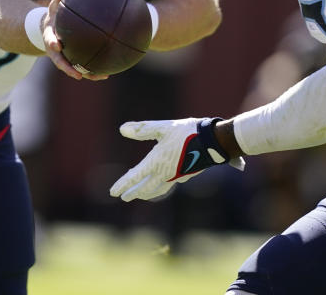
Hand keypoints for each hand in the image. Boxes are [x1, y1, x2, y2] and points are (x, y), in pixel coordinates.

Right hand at [40, 0, 107, 80]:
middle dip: (68, 68)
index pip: (49, 41)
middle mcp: (55, 51)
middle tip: (77, 75)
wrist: (48, 29)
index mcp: (50, 38)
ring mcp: (63, 57)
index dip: (52, 44)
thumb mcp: (54, 6)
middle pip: (60, 62)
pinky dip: (93, 71)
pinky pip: (82, 67)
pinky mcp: (71, 60)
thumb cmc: (54, 16)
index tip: (57, 45)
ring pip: (73, 68)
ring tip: (100, 76)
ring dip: (86, 74)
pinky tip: (107, 73)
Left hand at [109, 118, 244, 201]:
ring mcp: (176, 176)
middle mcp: (165, 173)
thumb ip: (142, 129)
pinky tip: (161, 184)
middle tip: (124, 197)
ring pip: (158, 189)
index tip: (113, 192)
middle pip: (145, 187)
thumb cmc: (186, 132)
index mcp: (156, 162)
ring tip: (141, 194)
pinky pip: (168, 185)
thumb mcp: (162, 127)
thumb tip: (122, 129)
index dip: (123, 184)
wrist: (212, 141)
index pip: (135, 176)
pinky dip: (160, 187)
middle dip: (133, 192)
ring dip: (147, 192)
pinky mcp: (186, 174)